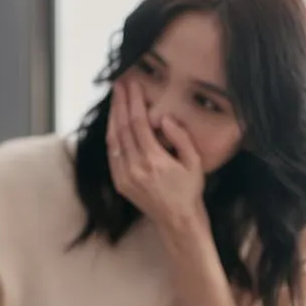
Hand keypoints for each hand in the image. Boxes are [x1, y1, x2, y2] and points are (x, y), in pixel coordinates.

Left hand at [106, 79, 205, 230]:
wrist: (177, 221)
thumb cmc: (189, 190)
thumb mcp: (194, 162)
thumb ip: (181, 138)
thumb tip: (165, 118)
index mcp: (154, 160)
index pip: (138, 123)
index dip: (133, 101)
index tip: (131, 85)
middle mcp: (135, 167)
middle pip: (122, 127)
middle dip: (119, 103)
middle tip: (118, 85)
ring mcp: (124, 176)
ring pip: (113, 140)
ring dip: (112, 117)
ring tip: (114, 99)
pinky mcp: (119, 183)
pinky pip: (112, 154)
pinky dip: (112, 136)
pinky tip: (114, 124)